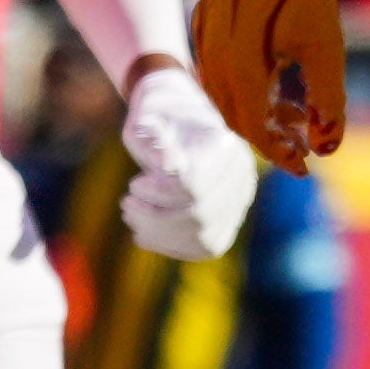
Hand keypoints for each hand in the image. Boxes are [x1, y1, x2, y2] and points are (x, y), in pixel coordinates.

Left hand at [115, 57, 260, 262]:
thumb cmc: (157, 120)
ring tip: (133, 217)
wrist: (179, 124)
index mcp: (225, 146)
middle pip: (201, 217)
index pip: (193, 187)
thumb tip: (165, 167)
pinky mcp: (228, 221)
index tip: (134, 184)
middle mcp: (242, 176)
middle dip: (155, 218)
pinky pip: (205, 248)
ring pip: (204, 240)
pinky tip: (145, 232)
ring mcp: (239, 201)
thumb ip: (151, 138)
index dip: (157, 194)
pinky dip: (171, 246)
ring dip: (161, 235)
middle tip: (127, 204)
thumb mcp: (146, 120)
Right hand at [190, 0, 345, 168]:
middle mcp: (213, 59)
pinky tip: (274, 82)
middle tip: (302, 142)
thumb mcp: (327, 48)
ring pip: (225, 96)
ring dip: (258, 112)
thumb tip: (328, 145)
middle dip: (270, 137)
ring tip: (294, 111)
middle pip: (236, 118)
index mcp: (239, 68)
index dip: (282, 154)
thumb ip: (327, 102)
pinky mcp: (206, 26)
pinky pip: (218, 72)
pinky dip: (244, 88)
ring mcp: (205, 41)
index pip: (254, 131)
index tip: (307, 165)